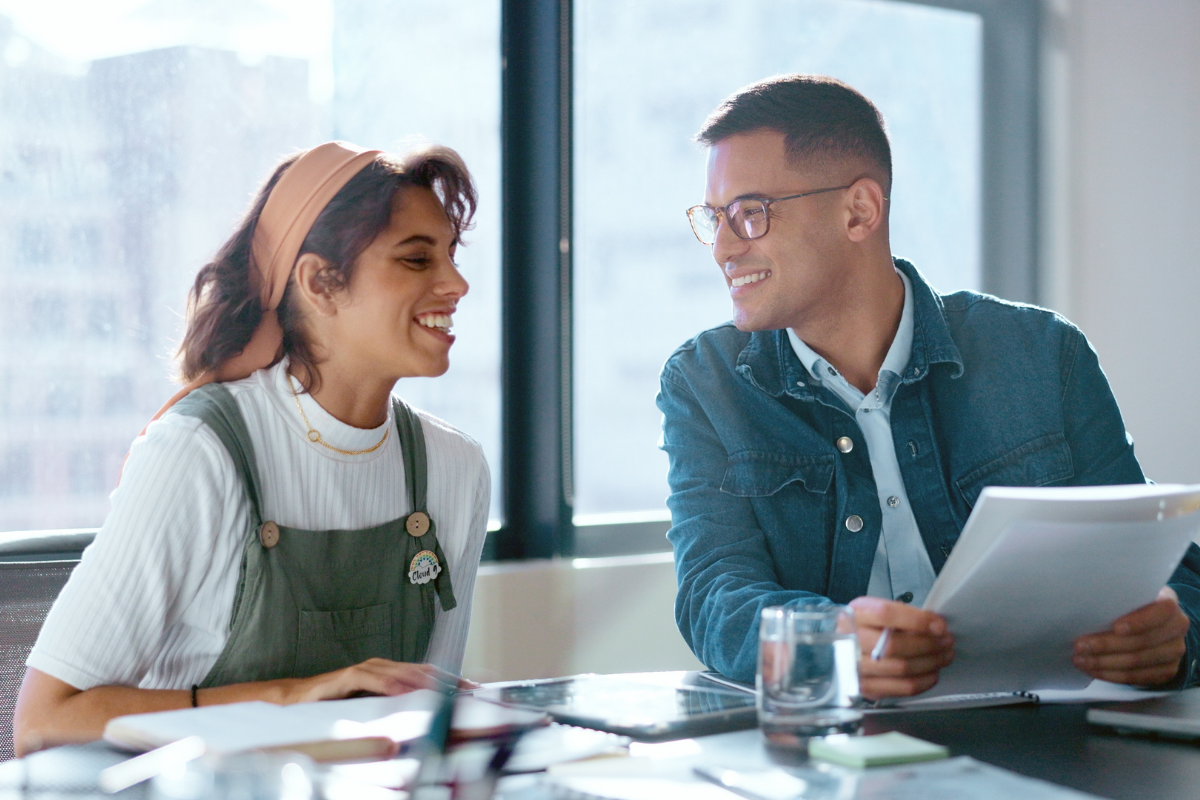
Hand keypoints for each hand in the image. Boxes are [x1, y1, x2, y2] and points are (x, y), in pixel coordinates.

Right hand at [288, 659, 474, 703]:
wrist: (298, 700)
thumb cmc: (337, 705)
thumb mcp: (372, 707)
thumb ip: (395, 708)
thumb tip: (427, 719)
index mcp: (390, 673)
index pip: (427, 674)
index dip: (451, 680)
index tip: (472, 689)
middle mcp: (381, 666)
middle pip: (421, 670)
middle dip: (446, 679)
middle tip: (467, 689)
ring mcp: (365, 669)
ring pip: (400, 672)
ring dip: (424, 681)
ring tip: (444, 690)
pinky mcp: (347, 676)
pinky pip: (372, 679)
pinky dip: (390, 685)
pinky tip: (404, 691)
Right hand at [850, 597, 954, 698]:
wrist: (840, 648)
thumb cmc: (862, 627)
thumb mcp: (874, 610)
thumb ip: (900, 615)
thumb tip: (934, 625)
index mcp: (853, 615)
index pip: (886, 615)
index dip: (917, 620)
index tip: (939, 624)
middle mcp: (850, 641)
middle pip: (895, 644)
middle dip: (929, 643)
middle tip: (946, 641)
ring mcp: (856, 668)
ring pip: (902, 668)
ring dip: (931, 662)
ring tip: (944, 655)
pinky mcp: (866, 688)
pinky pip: (902, 688)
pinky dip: (924, 681)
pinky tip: (932, 672)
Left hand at [1073, 586, 1189, 685]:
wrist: (1156, 624)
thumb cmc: (1133, 606)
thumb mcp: (1129, 595)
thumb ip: (1117, 599)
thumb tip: (1083, 604)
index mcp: (1168, 603)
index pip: (1160, 612)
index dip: (1138, 621)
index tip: (1115, 627)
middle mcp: (1177, 627)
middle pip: (1142, 641)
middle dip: (1106, 645)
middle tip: (1079, 646)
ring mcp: (1174, 652)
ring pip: (1137, 662)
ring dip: (1104, 663)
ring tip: (1080, 660)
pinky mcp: (1167, 671)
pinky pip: (1137, 677)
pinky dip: (1112, 675)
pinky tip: (1093, 670)